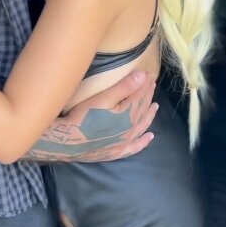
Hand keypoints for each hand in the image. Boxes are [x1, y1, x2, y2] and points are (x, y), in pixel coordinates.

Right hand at [25, 71, 157, 162]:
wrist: (70, 142)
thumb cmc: (85, 117)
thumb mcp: (104, 98)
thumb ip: (125, 87)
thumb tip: (144, 75)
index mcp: (128, 114)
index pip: (140, 96)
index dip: (145, 84)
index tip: (150, 74)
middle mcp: (131, 129)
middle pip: (142, 109)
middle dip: (148, 95)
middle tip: (152, 84)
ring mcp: (125, 142)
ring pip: (142, 126)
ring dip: (149, 115)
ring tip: (155, 106)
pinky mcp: (117, 152)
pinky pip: (136, 147)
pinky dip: (144, 141)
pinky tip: (149, 136)